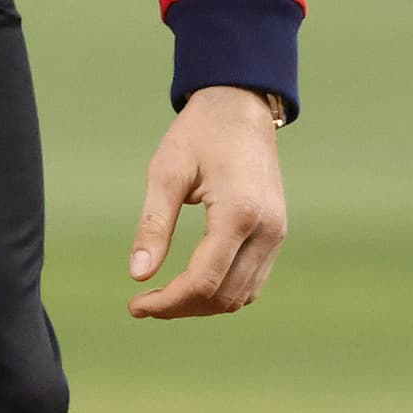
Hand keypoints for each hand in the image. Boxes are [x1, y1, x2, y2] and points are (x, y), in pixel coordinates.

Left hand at [126, 85, 289, 318]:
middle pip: (223, 296)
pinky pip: (252, 281)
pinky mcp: (277, 232)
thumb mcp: (167, 173)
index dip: (168, 302)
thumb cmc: (199, 133)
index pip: (204, 280)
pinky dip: (223, 292)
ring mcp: (277, 232)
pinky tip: (193, 283)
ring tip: (165, 297)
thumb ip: (153, 226)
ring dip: (203, 305)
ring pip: (241, 296)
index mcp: (239, 212)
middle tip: (144, 303)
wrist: (241, 104)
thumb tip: (138, 276)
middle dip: (181, 307)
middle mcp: (266, 229)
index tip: (135, 305)